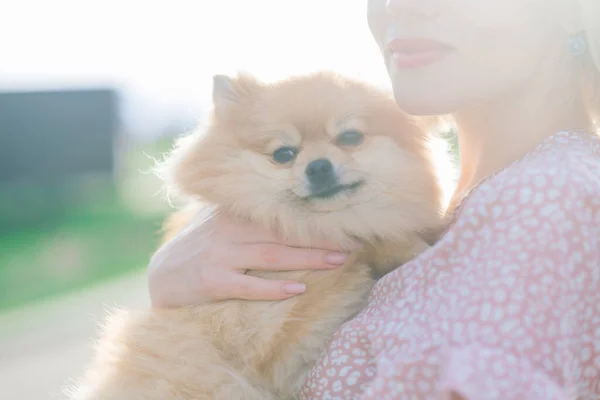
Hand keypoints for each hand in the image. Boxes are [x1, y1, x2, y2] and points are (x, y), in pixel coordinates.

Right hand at [147, 211, 349, 307]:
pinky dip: (273, 287)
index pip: (280, 214)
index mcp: (235, 214)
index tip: (342, 221)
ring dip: (307, 259)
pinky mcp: (213, 281)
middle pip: (283, 233)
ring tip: (337, 262)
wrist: (163, 275)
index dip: (313, 218)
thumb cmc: (201, 247)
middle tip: (352, 242)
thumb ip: (248, 215)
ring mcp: (221, 255)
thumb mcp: (220, 222)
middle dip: (319, 238)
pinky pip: (248, 285)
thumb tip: (289, 210)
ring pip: (272, 256)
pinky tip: (298, 290)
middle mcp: (230, 230)